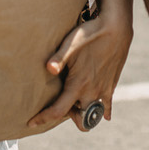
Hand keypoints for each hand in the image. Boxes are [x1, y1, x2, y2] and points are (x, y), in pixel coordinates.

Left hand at [27, 8, 133, 130]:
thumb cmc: (90, 34)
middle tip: (58, 105)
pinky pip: (107, 105)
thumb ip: (58, 58)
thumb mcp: (70, 44)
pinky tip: (104, 115)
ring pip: (93, 114)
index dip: (43, 118)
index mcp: (79, 84)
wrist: (117, 27)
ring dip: (84, 114)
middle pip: (80, 119)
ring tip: (74, 105)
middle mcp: (92, 91)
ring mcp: (104, 89)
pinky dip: (104, 111)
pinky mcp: (112, 84)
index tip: (31, 122)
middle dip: (68, 117)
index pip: (58, 111)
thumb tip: (49, 69)